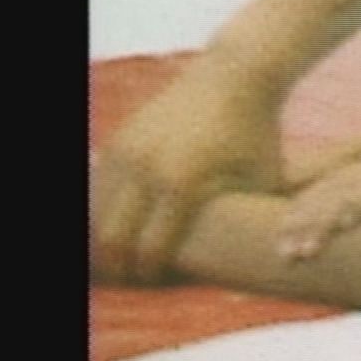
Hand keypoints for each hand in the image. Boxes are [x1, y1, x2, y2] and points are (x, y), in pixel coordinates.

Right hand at [91, 62, 282, 284]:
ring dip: (107, 236)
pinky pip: (103, 183)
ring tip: (123, 253)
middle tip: (132, 278)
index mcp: (182, 184)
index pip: (151, 249)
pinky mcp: (122, 137)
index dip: (150, 274)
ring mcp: (129, 150)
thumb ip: (243, 222)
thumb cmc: (257, 135)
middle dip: (119, 264)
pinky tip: (121, 221)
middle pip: (114, 237)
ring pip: (100, 211)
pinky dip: (107, 206)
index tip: (156, 283)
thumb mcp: (259, 182)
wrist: (235, 77)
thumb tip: (238, 263)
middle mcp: (147, 168)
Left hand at [278, 137, 360, 261]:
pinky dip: (356, 206)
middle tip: (280, 254)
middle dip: (302, 219)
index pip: (342, 186)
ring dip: (318, 220)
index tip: (285, 244)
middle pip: (335, 185)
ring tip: (296, 251)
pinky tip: (338, 227)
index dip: (309, 213)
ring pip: (349, 187)